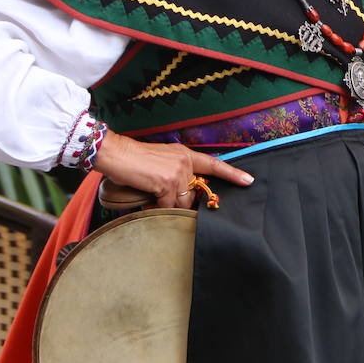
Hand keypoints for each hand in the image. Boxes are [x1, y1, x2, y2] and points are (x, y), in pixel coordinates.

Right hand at [93, 133, 253, 209]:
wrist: (115, 153)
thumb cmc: (133, 160)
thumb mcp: (161, 162)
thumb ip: (176, 174)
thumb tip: (182, 195)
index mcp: (184, 154)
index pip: (213, 164)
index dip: (232, 173)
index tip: (248, 180)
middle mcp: (184, 161)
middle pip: (192, 194)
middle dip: (179, 202)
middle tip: (160, 195)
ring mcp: (177, 171)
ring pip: (180, 202)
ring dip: (166, 206)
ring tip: (150, 194)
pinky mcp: (167, 182)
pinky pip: (167, 206)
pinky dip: (157, 208)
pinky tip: (147, 199)